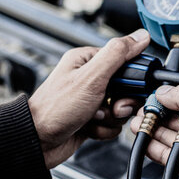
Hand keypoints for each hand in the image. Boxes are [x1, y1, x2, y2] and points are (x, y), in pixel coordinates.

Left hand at [29, 29, 150, 167]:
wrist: (38, 142)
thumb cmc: (55, 108)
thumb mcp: (91, 77)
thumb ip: (117, 54)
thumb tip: (140, 36)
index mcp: (88, 60)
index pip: (126, 61)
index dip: (133, 77)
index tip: (131, 88)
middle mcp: (90, 78)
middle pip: (127, 88)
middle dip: (122, 102)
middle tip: (112, 107)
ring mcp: (92, 99)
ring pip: (122, 107)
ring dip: (112, 117)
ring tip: (96, 118)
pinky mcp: (93, 118)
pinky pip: (114, 123)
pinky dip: (105, 128)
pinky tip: (91, 127)